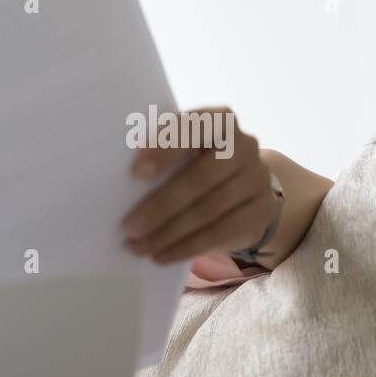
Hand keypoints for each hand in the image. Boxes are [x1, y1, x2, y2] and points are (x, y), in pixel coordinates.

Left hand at [121, 106, 278, 263]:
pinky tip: (161, 256)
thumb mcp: (178, 153)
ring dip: (168, 233)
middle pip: (202, 177)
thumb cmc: (192, 165)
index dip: (166, 148)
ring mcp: (257, 178)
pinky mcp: (260, 211)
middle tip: (130, 228)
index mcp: (218, 120)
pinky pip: (221, 232)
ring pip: (209, 209)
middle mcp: (244, 145)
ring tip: (138, 247)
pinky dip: (187, 247)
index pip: (194, 127)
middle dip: (161, 205)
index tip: (137, 173)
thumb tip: (115, 186)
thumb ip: (157, 158)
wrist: (240, 189)